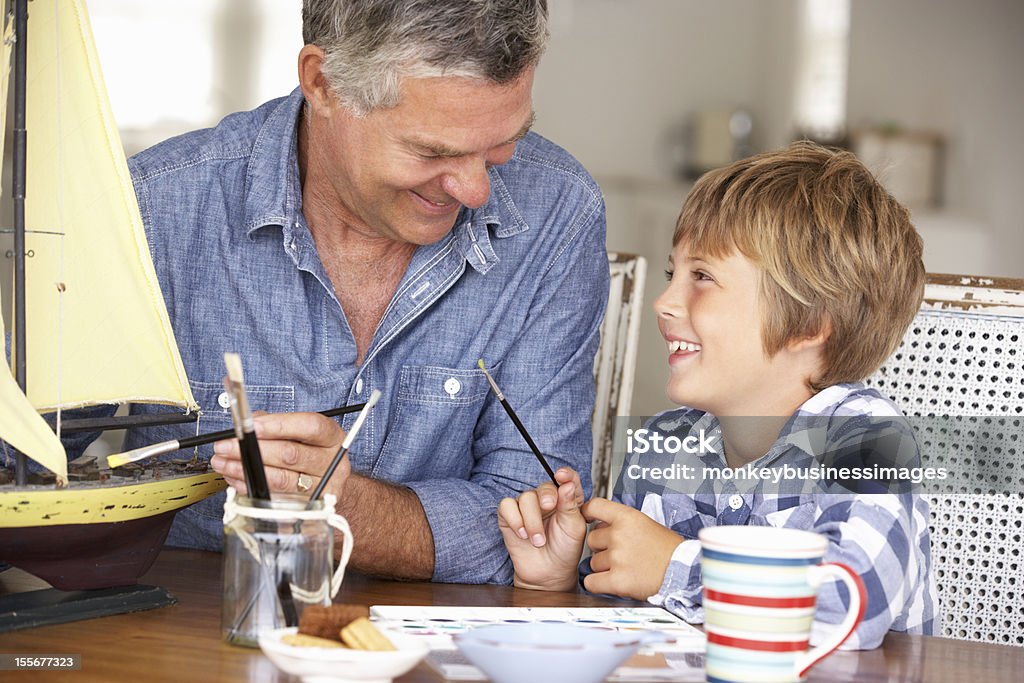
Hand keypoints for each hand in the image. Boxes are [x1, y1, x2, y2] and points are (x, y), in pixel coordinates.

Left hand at [211, 411, 349, 499]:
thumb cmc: (311, 453)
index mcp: (332, 437)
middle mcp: (331, 462)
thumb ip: (278, 424)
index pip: (309, 426)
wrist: (330, 483)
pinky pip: (274, 498)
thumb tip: (250, 423)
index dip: (278, 425)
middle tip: (225, 446)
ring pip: (281, 479)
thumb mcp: (302, 433)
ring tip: (224, 463)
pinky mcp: (308, 508)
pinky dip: (251, 488)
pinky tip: (236, 479)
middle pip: (291, 455)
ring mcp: (321, 487)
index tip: (250, 426)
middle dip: (252, 450)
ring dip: (246, 470)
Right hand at [498, 468, 585, 591]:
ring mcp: (527, 508)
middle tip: (549, 508)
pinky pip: (507, 506)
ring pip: (525, 497)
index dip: (565, 474)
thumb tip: (567, 485)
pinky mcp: (510, 517)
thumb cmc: (565, 551)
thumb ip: (570, 505)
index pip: (567, 479)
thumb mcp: (574, 528)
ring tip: (538, 539)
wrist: (549, 574)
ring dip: (532, 520)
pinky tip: (522, 534)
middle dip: (546, 496)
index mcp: (567, 499)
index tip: (562, 476)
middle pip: (544, 487)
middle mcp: (547, 500)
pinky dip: (514, 519)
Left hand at [581, 497, 681, 599]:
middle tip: (620, 554)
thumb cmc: (668, 550)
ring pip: (592, 562)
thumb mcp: (646, 524)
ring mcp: (617, 558)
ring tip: (625, 568)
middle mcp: (619, 535)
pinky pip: (591, 582)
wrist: (683, 572)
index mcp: (628, 517)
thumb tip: (601, 524)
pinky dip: (597, 584)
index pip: (595, 506)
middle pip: (592, 539)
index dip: (587, 513)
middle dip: (601, 548)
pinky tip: (611, 582)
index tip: (586, 518)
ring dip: (603, 567)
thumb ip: (623, 522)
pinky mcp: (617, 581)